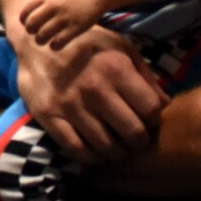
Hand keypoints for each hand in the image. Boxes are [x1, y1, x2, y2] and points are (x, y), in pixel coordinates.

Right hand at [11, 23, 167, 162]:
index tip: (149, 122)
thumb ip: (144, 73)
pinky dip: (91, 157)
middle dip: (140, 141)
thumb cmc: (85, 45)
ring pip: (106, 146)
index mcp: (116, 69)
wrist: (36, 43)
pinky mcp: (49, 116)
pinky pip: (76, 149)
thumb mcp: (120, 47)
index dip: (155, 120)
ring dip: (117, 153)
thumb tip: (164, 103)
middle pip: (133, 132)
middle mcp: (95, 89)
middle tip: (137, 141)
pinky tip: (96, 154)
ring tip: (118, 149)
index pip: (151, 109)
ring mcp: (70, 105)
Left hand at [19, 0, 106, 47]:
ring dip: (40, 40)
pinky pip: (59, 42)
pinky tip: (55, 45)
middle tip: (34, 32)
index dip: (23, 19)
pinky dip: (54, 46)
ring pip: (43, 35)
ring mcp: (64, 17)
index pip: (25, 10)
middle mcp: (53, 6)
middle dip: (30, 31)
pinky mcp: (75, 28)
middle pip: (32, 24)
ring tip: (42, 40)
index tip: (26, 22)